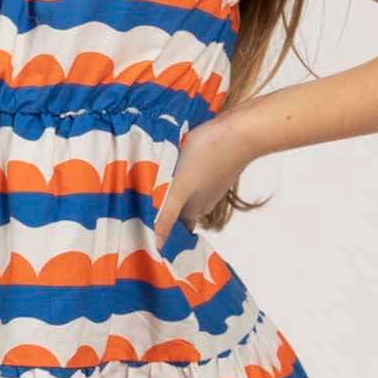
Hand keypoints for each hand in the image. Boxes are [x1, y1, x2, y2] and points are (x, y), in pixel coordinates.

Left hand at [152, 112, 259, 245]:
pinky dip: (181, 174)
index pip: (173, 226)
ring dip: (170, 188)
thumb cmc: (208, 157)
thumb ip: (166, 216)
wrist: (239, 131)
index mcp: (193, 210)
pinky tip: (172, 162)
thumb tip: (158, 246)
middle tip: (137, 199)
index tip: (141, 223)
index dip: (158, 226)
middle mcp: (203, 201)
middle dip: (160, 206)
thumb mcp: (179, 188)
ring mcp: (210, 184)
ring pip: (184, 191)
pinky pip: (192, 175)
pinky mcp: (213, 166)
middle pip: (177, 208)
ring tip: (150, 179)